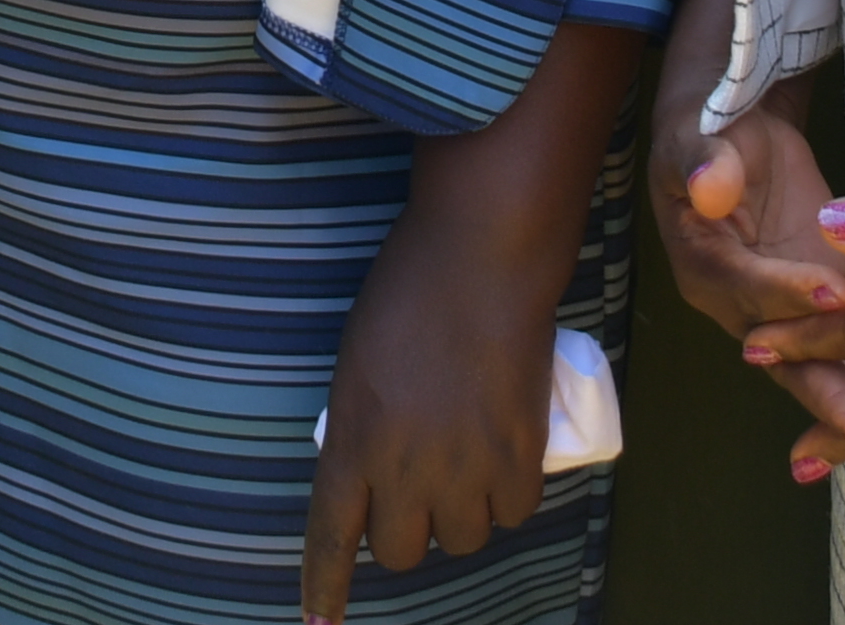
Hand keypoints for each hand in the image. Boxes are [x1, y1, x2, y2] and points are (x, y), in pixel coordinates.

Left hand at [305, 189, 562, 615]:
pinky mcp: (520, 455)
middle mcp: (404, 469)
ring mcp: (465, 467)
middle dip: (408, 529)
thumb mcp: (357, 365)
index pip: (330, 536)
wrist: (479, 258)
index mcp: (351, 442)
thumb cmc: (406, 293)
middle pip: (402, 552)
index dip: (324, 587)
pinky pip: (514, 513)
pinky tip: (505, 459)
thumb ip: (361, 428)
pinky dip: (508, 495)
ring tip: (467, 463)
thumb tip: (380, 472)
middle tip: (421, 487)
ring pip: (464, 539)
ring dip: (462, 513)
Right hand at [661, 93, 844, 499]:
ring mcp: (793, 328)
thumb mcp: (699, 136)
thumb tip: (709, 186)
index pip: (749, 290)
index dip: (788, 294)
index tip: (837, 297)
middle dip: (842, 409)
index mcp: (709, 269)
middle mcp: (748, 315)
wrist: (736, 141)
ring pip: (836, 385)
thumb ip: (702, 161)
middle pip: (795, 368)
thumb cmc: (715, 132)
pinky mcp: (829, 323)